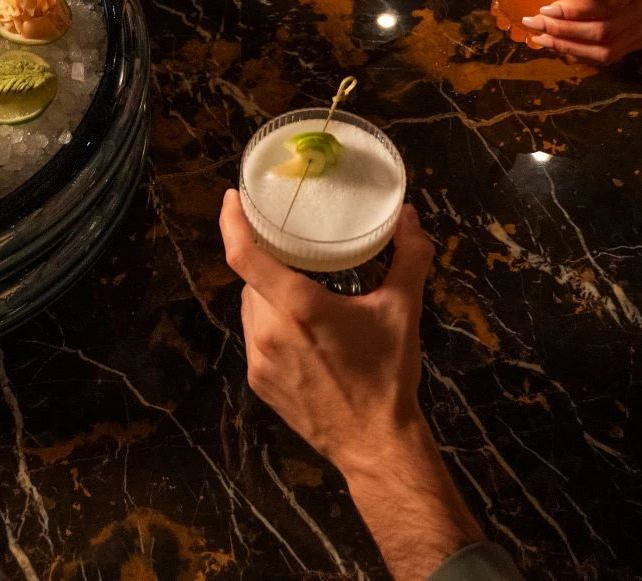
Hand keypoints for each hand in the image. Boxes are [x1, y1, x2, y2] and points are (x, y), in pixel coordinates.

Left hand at [219, 189, 434, 476]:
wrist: (376, 444)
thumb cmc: (388, 374)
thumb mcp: (403, 310)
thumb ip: (409, 256)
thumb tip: (410, 216)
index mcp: (298, 307)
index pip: (244, 254)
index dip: (231, 221)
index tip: (232, 198)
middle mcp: (268, 330)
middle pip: (253, 279)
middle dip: (270, 261)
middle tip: (291, 247)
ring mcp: (259, 359)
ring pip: (252, 308)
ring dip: (269, 293)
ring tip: (302, 288)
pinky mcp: (258, 382)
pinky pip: (255, 337)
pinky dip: (271, 324)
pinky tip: (300, 331)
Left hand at [520, 0, 641, 63]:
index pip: (606, 4)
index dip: (574, 11)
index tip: (546, 6)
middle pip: (601, 32)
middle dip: (562, 32)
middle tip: (532, 23)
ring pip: (604, 50)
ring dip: (568, 48)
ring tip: (540, 38)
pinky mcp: (641, 42)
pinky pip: (609, 56)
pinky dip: (582, 55)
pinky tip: (561, 46)